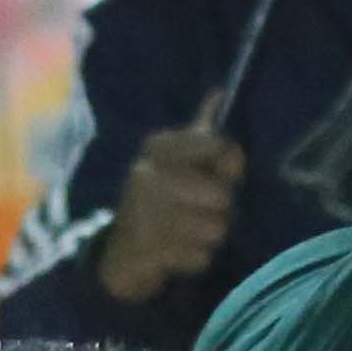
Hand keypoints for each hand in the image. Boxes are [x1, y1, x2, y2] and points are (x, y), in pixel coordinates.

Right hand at [99, 124, 248, 306]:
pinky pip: (201, 257)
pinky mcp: (148, 251)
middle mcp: (148, 176)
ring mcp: (145, 214)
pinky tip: (176, 252)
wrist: (121, 250)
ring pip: (216, 229)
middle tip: (202, 210)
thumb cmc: (160, 197)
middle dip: (221, 210)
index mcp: (159, 147)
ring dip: (209, 236)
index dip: (230, 166)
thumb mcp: (177, 159)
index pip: (220, 147)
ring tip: (188, 232)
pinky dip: (194, 259)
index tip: (217, 173)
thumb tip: (218, 91)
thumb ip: (202, 134)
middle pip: (223, 195)